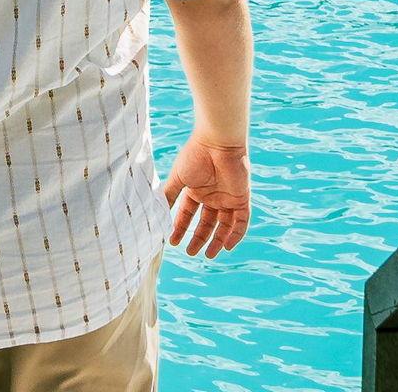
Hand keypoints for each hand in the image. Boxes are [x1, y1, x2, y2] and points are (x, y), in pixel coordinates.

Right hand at [162, 135, 250, 258]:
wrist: (218, 143)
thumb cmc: (195, 156)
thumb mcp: (178, 178)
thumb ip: (169, 194)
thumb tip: (155, 211)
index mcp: (196, 189)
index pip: (188, 213)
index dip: (181, 227)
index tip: (173, 241)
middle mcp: (212, 195)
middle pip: (206, 222)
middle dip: (199, 237)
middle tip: (191, 253)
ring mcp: (227, 198)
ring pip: (224, 225)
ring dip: (217, 240)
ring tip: (209, 255)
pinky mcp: (241, 199)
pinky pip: (241, 221)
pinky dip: (235, 235)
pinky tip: (227, 246)